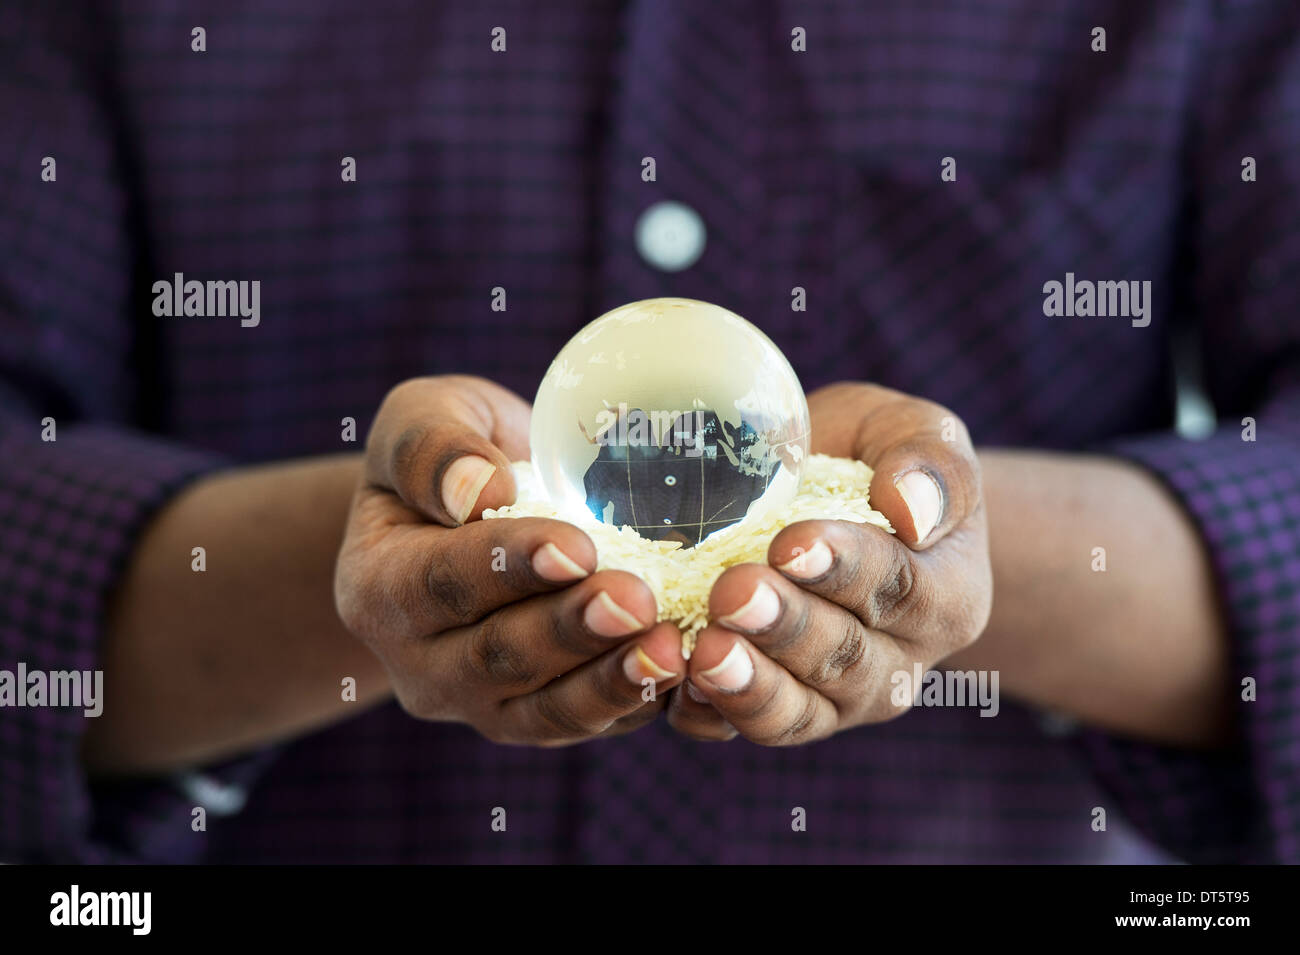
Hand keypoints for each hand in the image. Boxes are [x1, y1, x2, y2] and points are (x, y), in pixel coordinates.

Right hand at [334, 375, 684, 745]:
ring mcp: (476, 703)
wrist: (472, 516)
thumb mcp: (422, 418)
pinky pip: (584, 725)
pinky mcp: (532, 718)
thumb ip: (431, 447)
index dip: (509, 566)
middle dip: (571, 630)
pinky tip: (685, 671)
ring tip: (672, 650)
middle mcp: (418, 661)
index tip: (577, 547)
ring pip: (543, 710)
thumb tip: (477, 487)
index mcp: (377, 586)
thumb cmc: (452, 456)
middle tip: (637, 600)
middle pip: (496, 657)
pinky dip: (634, 703)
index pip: (442, 582)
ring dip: (610, 683)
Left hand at [667, 381, 991, 743]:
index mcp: (945, 596)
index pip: (897, 588)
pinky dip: (709, 714)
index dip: (843, 568)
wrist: (837, 507)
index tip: (791, 543)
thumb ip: (930, 461)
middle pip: (843, 658)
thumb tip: (912, 508)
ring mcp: (837, 701)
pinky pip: (742, 729)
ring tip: (704, 653)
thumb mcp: (914, 434)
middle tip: (732, 592)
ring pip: (796, 711)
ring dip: (748, 685)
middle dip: (784, 626)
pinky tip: (674, 685)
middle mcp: (898, 664)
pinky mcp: (779, 713)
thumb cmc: (875, 460)